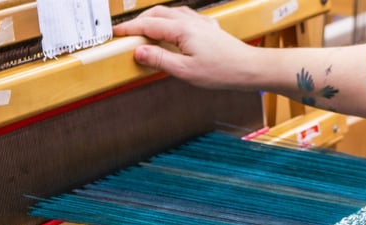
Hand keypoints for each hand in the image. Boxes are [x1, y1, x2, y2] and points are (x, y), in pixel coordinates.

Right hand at [113, 6, 255, 88]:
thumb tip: (139, 52)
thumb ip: (160, 60)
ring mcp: (201, 23)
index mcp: (182, 30)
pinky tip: (173, 28)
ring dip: (155, 18)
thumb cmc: (222, 71)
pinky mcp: (209, 28)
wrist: (249, 68)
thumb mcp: (185, 71)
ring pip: (171, 12)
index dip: (129, 29)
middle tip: (127, 32)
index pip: (148, 25)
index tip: (116, 33)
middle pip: (157, 13)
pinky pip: (185, 16)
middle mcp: (191, 21)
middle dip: (139, 21)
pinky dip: (172, 19)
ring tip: (145, 29)